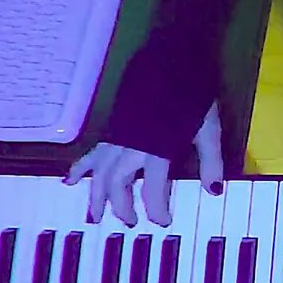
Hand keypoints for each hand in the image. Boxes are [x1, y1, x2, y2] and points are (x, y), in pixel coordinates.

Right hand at [65, 104, 223, 226]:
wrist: (171, 60)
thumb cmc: (192, 94)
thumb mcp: (208, 129)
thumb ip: (210, 161)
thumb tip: (213, 191)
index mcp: (157, 149)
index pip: (152, 189)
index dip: (157, 210)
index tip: (163, 222)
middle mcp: (131, 146)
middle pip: (118, 184)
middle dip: (122, 206)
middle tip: (130, 222)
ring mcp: (117, 136)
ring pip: (99, 172)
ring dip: (95, 196)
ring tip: (93, 215)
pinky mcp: (110, 127)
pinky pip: (91, 153)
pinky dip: (80, 168)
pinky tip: (69, 180)